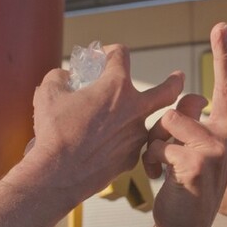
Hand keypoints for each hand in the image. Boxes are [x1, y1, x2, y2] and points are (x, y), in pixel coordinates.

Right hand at [27, 44, 184, 203]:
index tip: (103, 57)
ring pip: (148, 123)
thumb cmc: (54, 132)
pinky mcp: (131, 158)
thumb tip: (65, 77)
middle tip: (178, 77)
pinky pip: (131, 145)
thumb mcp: (48, 93)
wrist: (58, 174)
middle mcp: (134, 110)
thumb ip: (60, 77)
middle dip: (175, 82)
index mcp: (116, 87)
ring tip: (128, 121)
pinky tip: (106, 146)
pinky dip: (122, 142)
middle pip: (167, 91)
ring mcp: (136, 136)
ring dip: (140, 119)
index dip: (110, 52)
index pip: (121, 56)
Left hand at [144, 19, 226, 226]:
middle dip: (224, 53)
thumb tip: (192, 95)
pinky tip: (158, 178)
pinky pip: (159, 146)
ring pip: (170, 120)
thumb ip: (191, 121)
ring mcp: (216, 152)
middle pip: (224, 87)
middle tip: (225, 24)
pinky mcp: (197, 166)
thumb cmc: (184, 186)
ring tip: (158, 163)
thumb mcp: (190, 150)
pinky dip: (150, 162)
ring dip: (154, 141)